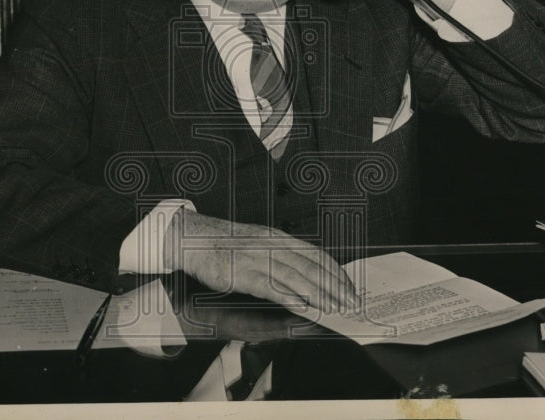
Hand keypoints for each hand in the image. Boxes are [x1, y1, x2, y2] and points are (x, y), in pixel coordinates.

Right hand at [163, 210, 359, 313]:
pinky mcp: (245, 274)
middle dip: (334, 286)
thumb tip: (305, 272)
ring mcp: (259, 259)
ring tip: (332, 307)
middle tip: (348, 301)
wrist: (196, 239)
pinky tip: (303, 306)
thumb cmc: (227, 242)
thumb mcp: (260, 240)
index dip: (335, 271)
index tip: (348, 285)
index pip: (316, 254)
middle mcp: (273, 245)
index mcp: (279, 237)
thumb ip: (281, 254)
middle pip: (311, 266)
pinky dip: (290, 297)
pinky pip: (272, 287)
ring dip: (318, 294)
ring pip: (297, 277)